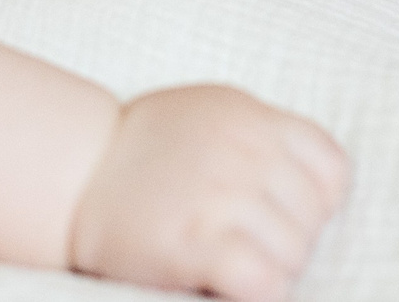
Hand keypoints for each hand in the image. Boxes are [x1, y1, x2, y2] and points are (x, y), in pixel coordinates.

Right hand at [70, 84, 349, 301]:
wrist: (67, 173)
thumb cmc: (137, 155)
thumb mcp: (204, 116)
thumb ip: (256, 137)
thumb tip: (314, 188)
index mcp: (246, 115)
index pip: (330, 166)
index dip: (314, 200)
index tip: (280, 212)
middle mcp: (239, 149)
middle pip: (313, 217)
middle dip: (288, 240)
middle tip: (242, 243)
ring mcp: (218, 193)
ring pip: (293, 253)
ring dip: (270, 269)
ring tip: (228, 261)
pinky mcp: (194, 242)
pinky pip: (265, 282)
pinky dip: (257, 291)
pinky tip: (228, 283)